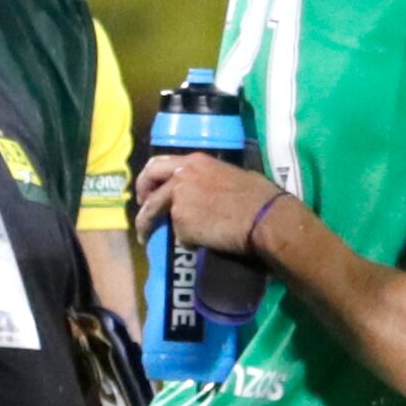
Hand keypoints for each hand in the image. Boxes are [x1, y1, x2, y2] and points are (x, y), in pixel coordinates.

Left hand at [132, 151, 281, 258]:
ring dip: (156, 227)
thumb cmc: (259, 196)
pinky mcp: (181, 224)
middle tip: (142, 215)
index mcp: (195, 162)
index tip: (147, 192)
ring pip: (161, 214)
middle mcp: (181, 177)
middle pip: (149, 186)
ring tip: (150, 239)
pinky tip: (199, 244)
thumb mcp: (232, 175)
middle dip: (141, 201)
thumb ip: (209, 179)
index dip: (149, 179)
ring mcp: (178, 201)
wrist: (264, 217)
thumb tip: (207, 189)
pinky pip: (179, 235)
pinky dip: (187, 241)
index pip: (159, 165)